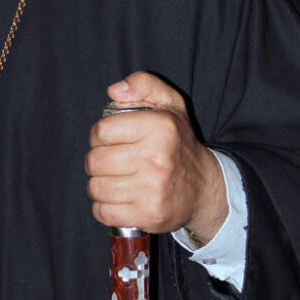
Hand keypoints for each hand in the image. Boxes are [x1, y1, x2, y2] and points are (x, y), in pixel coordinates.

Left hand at [85, 71, 226, 241]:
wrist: (204, 188)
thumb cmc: (178, 142)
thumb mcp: (168, 103)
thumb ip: (142, 83)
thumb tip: (114, 90)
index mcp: (158, 128)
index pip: (101, 131)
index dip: (98, 135)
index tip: (107, 139)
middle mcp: (155, 159)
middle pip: (95, 161)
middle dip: (96, 160)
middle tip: (109, 160)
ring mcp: (152, 190)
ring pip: (95, 187)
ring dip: (98, 183)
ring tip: (112, 178)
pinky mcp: (148, 215)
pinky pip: (103, 212)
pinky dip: (102, 206)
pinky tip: (116, 197)